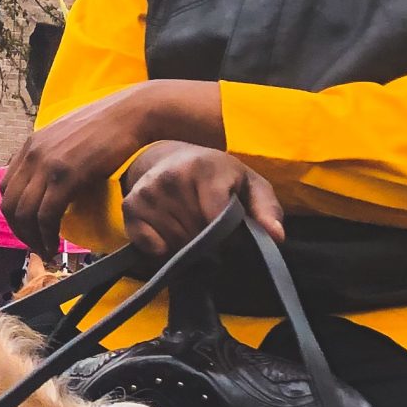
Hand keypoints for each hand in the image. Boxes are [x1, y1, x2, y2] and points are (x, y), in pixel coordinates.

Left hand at [2, 80, 221, 257]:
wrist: (131, 114)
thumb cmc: (107, 125)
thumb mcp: (68, 137)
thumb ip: (53, 156)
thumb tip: (52, 180)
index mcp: (31, 145)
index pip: (6, 188)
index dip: (14, 213)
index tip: (27, 227)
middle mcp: (32, 154)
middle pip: (10, 205)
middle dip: (20, 232)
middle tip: (35, 245)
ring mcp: (47, 165)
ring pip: (25, 214)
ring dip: (33, 239)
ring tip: (47, 250)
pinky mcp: (66, 177)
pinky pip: (46, 215)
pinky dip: (47, 235)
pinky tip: (56, 244)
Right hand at [120, 143, 283, 259]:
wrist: (168, 158)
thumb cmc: (217, 176)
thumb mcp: (249, 185)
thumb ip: (266, 210)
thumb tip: (277, 236)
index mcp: (205, 168)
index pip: (216, 220)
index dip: (226, 236)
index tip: (230, 233)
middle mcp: (172, 176)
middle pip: (196, 236)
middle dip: (208, 242)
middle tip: (210, 228)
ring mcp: (147, 192)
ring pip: (175, 244)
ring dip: (186, 245)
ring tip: (191, 226)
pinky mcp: (130, 207)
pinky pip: (152, 248)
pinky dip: (163, 249)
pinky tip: (169, 230)